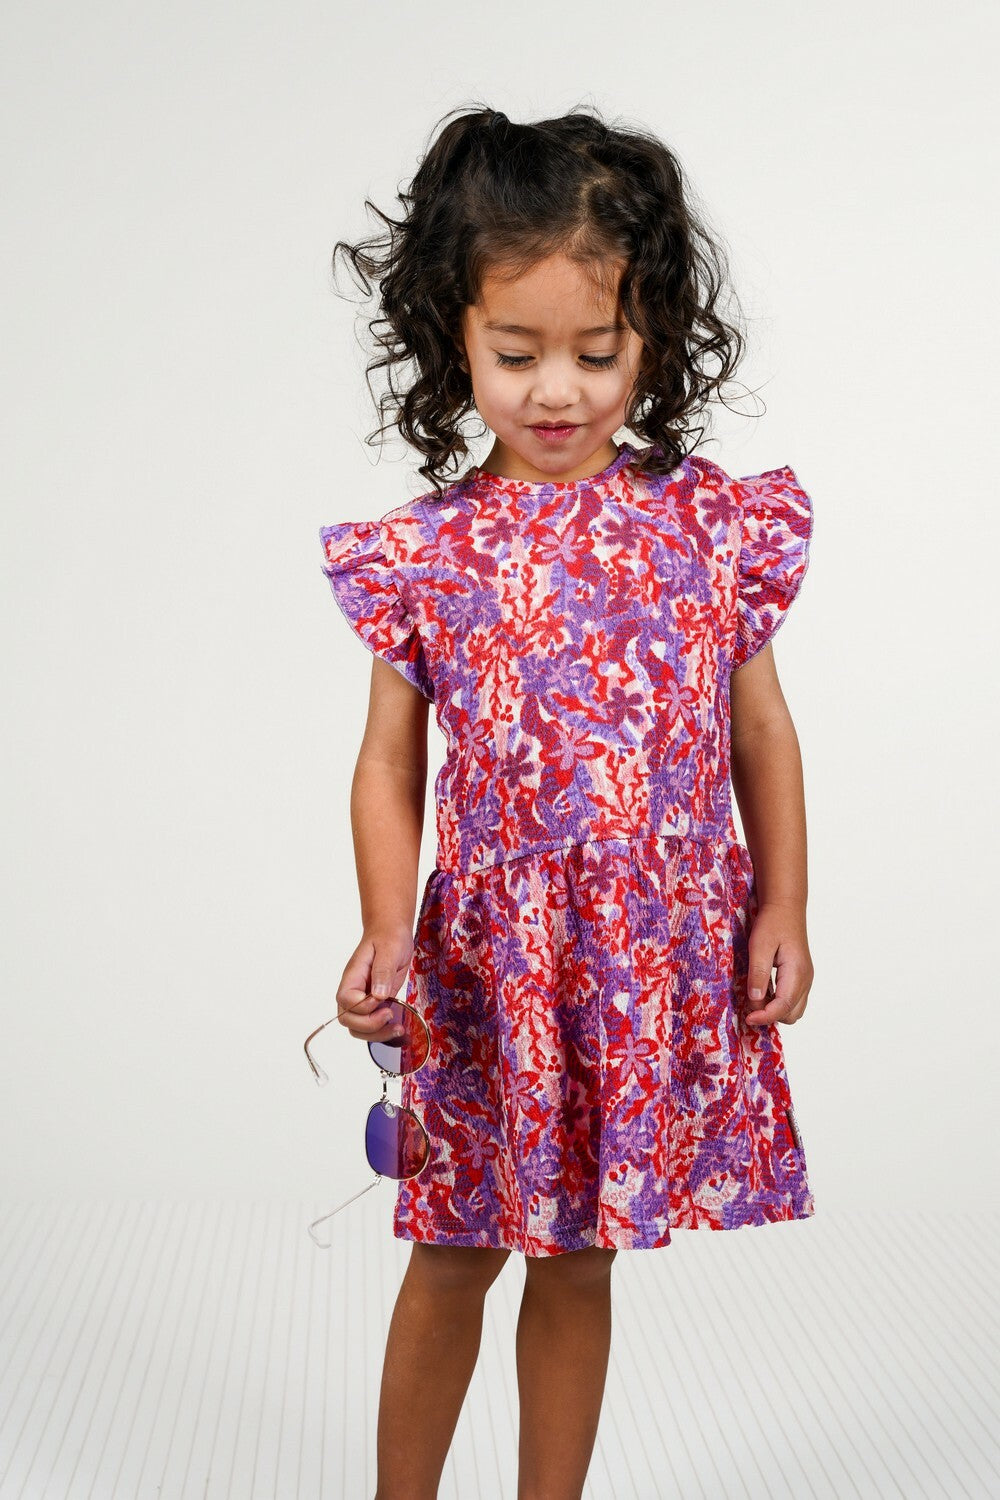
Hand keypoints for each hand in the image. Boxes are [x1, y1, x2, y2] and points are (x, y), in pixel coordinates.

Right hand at [336, 925, 415, 1042]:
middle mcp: (354, 991)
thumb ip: (382, 971)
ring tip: (398, 1028)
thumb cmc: (388, 937)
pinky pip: (372, 1026)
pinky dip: (383, 1032)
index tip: (383, 999)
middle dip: (369, 1026)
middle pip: (348, 1020)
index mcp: (352, 976)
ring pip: (358, 1028)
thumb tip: (378, 995)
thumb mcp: (389, 949)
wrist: (391, 933)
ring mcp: (363, 999)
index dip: (363, 1006)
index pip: (346, 1000)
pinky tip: (399, 1027)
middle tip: (391, 1016)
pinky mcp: (375, 1005)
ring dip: (376, 1034)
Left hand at [743, 900, 812, 1026]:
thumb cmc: (772, 922)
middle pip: (791, 1014)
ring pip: (794, 1009)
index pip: (783, 1007)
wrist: (785, 907)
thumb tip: (755, 1000)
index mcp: (797, 973)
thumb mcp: (759, 946)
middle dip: (770, 1015)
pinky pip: (793, 999)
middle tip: (749, 1005)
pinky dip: (778, 1002)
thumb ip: (758, 974)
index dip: (764, 1016)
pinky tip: (762, 991)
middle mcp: (805, 979)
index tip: (747, 1018)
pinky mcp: (800, 976)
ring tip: (755, 998)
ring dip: (775, 1010)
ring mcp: (805, 978)